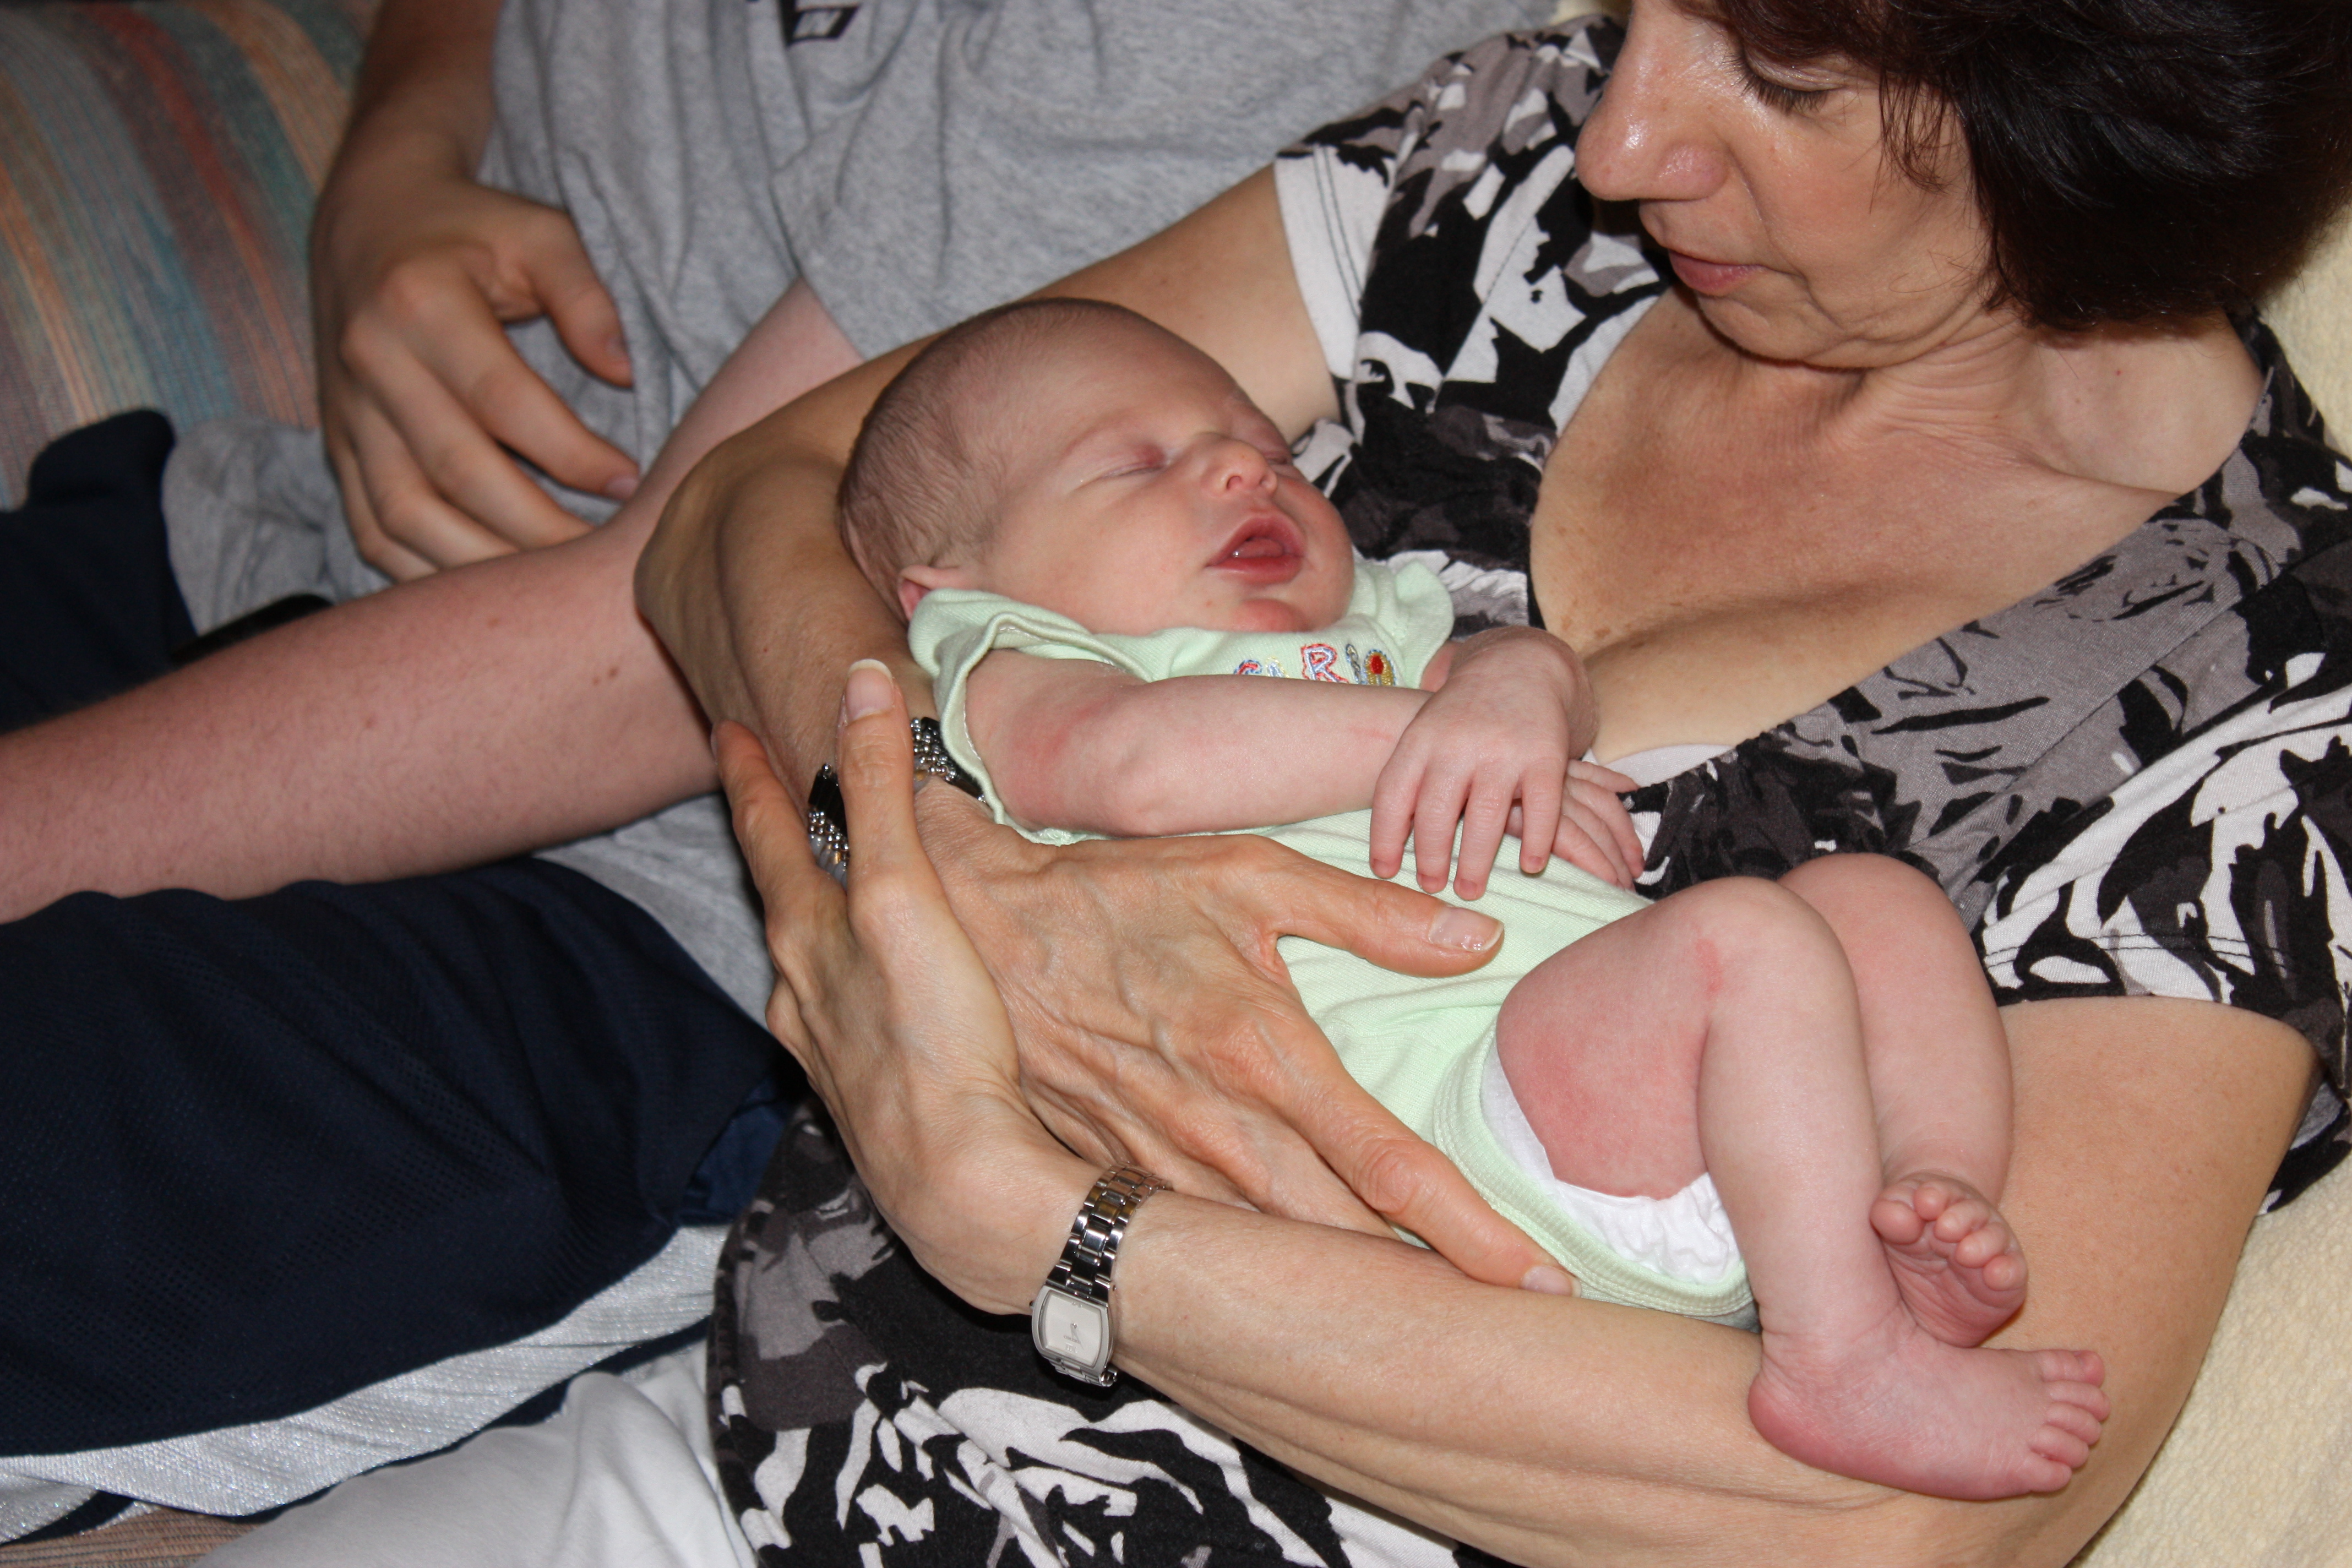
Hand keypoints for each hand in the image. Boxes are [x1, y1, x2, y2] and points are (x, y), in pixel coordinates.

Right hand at [311, 147, 638, 578]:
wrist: (366, 216)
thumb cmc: (471, 227)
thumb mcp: (539, 231)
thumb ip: (584, 295)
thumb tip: (622, 372)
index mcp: (420, 304)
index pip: (502, 402)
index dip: (569, 453)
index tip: (629, 484)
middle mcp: (372, 363)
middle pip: (455, 471)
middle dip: (534, 527)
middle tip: (599, 558)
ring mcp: (346, 411)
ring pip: (403, 514)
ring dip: (478, 565)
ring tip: (547, 589)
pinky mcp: (336, 444)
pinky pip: (368, 526)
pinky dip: (419, 570)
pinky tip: (480, 592)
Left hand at [712, 676, 1092, 1317]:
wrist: (959, 1183)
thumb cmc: (932, 1037)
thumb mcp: (904, 893)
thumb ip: (877, 790)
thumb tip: (859, 682)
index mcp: (803, 932)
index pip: (767, 830)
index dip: (750, 775)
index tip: (726, 728)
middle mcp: (799, 989)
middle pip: (776, 893)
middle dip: (771, 838)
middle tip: (766, 792)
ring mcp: (828, 1048)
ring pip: (803, 960)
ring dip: (805, 913)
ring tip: (818, 886)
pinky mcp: (867, 1095)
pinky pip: (840, 1014)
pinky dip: (843, 981)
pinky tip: (865, 999)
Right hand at [903, 767, 1570, 1292]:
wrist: (974, 927)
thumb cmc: (1119, 893)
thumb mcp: (1247, 872)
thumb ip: (1368, 910)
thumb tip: (1478, 933)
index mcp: (1261, 1050)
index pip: (1388, 1164)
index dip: (1470, 1231)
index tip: (1538, 1279)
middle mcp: (1214, 1127)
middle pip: (1342, 1242)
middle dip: (1429, 1295)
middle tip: (1515, 1338)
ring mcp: (1158, 1169)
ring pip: (1271, 1263)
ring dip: (1348, 1303)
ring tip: (1434, 1339)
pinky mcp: (1113, 1184)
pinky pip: (1202, 1253)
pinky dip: (1260, 1286)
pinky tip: (1306, 1311)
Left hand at [1370, 628, 1640, 897]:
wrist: (1519, 668)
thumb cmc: (1461, 719)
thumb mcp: (1424, 735)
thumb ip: (1406, 780)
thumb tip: (1382, 848)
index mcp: (1421, 739)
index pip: (1393, 793)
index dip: (1384, 837)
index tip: (1384, 871)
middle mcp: (1459, 744)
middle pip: (1436, 811)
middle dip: (1430, 857)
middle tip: (1430, 887)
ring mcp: (1504, 750)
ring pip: (1485, 817)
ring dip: (1474, 861)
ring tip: (1468, 889)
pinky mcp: (1547, 755)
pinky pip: (1542, 807)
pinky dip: (1537, 841)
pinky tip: (1531, 866)